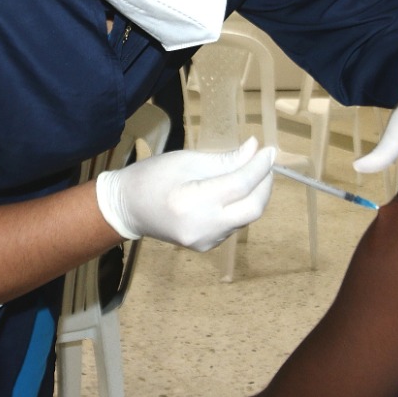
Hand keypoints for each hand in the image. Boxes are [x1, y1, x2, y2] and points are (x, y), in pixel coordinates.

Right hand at [96, 138, 275, 250]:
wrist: (127, 209)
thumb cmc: (152, 177)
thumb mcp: (187, 160)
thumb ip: (225, 159)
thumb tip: (255, 150)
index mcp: (192, 201)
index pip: (240, 185)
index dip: (260, 167)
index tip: (270, 150)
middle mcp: (202, 227)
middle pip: (252, 208)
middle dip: (264, 184)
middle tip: (264, 163)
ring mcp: (205, 241)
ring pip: (245, 218)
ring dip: (254, 195)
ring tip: (249, 174)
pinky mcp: (207, 246)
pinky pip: (234, 225)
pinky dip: (240, 206)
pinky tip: (233, 192)